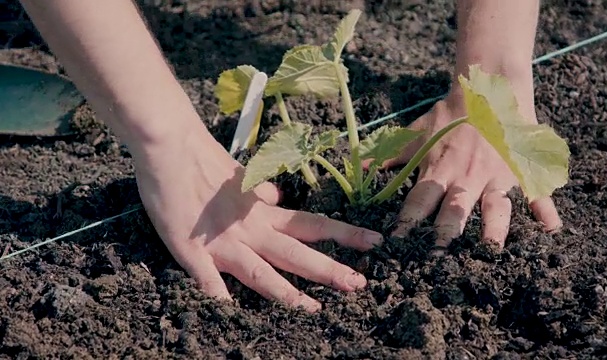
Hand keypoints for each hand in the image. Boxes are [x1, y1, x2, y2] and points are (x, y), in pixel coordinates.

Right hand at [134, 121, 382, 311]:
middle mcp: (250, 229)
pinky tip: (228, 314)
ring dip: (287, 293)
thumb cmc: (204, 158)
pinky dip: (217, 297)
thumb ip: (259, 193)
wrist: (170, 144)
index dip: (343, 235)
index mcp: (262, 212)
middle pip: (296, 253)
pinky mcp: (190, 249)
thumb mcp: (240, 176)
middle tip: (360, 285)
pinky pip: (206, 279)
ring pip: (260, 272)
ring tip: (314, 309)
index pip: (311, 225)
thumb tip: (278, 198)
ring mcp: (222, 242)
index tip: (374, 242)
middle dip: (329, 270)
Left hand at [379, 86, 561, 250]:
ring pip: (495, 207)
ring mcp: (496, 175)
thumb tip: (363, 167)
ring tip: (491, 251)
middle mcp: (466, 177)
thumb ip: (391, 154)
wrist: (488, 87)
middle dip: (445, 235)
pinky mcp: (520, 171)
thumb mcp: (416, 133)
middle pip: (454, 211)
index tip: (395, 246)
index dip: (405, 224)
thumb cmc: (451, 114)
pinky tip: (552, 228)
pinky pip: (536, 192)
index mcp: (439, 170)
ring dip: (493, 229)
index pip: (418, 202)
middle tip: (436, 260)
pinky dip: (546, 208)